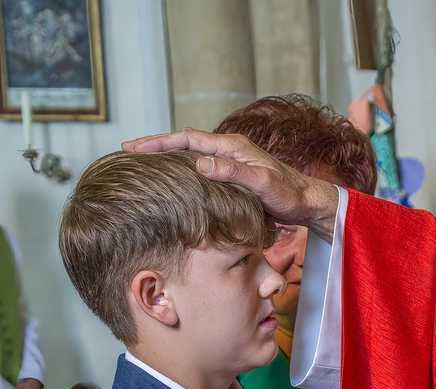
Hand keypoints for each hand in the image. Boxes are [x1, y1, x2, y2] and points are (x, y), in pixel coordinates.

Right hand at [122, 128, 340, 242]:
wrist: (308, 202)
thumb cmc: (289, 194)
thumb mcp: (262, 184)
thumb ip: (233, 173)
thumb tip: (200, 163)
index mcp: (232, 146)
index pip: (187, 139)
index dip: (159, 142)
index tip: (132, 148)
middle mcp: (229, 150)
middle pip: (184, 142)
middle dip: (156, 146)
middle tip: (127, 152)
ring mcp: (231, 162)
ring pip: (191, 155)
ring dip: (167, 157)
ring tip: (143, 165)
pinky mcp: (233, 176)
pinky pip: (201, 168)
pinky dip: (182, 170)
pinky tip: (173, 182)